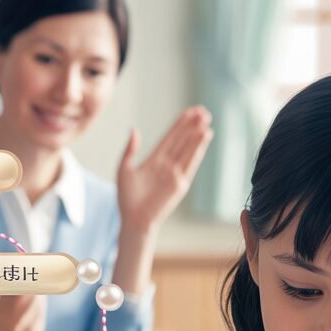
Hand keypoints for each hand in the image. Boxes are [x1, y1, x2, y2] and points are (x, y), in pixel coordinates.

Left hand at [116, 106, 213, 235]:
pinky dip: (197, 150)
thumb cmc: (127, 198)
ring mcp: (175, 173)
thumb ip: (130, 150)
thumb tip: (135, 130)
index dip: (180, 124)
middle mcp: (167, 165)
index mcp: (154, 159)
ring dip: (197, 135)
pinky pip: (190, 163)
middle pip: (182, 140)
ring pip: (188, 149)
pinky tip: (204, 138)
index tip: (190, 111)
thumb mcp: (124, 169)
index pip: (170, 137)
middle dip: (192, 125)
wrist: (133, 219)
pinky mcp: (179, 183)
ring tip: (206, 121)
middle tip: (203, 111)